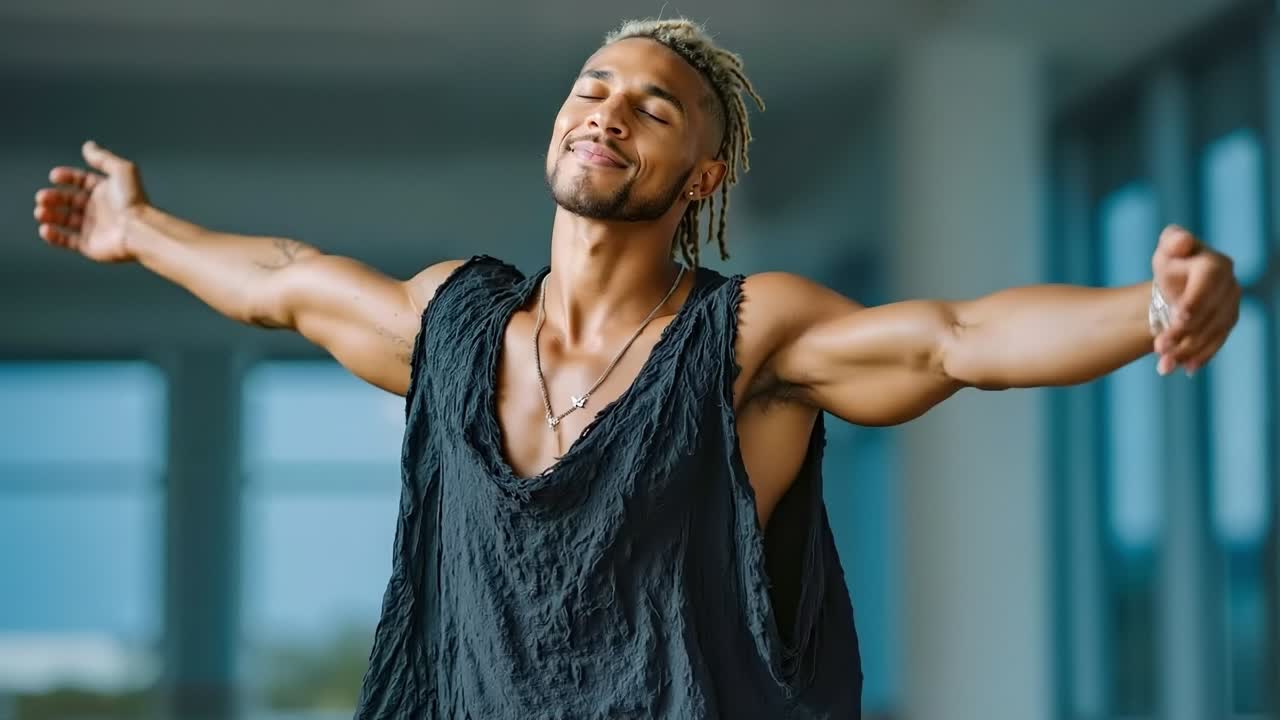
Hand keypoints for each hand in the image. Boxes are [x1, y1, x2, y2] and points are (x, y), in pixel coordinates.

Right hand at [33, 140, 148, 262]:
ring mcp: (93, 228)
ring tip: (40, 212)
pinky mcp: (89, 246)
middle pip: (69, 200)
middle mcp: (98, 209)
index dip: (67, 177)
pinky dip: (53, 236)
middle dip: (52, 197)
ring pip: (64, 220)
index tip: (55, 176)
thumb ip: (103, 158)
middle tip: (42, 197)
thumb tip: (88, 146)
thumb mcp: (121, 171)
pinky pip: (67, 241)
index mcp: (105, 191)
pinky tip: (45, 229)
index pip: (81, 181)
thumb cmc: (131, 200)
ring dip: (48, 215)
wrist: (139, 230)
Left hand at [1150, 224, 1240, 375]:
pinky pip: (1216, 343)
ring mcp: (1232, 306)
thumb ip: (1173, 241)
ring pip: (1211, 333)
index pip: (1208, 283)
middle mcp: (1229, 285)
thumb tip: (1180, 242)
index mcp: (1215, 263)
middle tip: (1158, 346)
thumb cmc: (1173, 261)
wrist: (1182, 283)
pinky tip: (1182, 368)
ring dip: (1187, 350)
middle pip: (1208, 313)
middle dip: (1183, 332)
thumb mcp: (1168, 248)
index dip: (1196, 301)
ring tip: (1163, 363)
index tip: (1180, 318)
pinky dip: (1199, 357)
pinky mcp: (1228, 323)